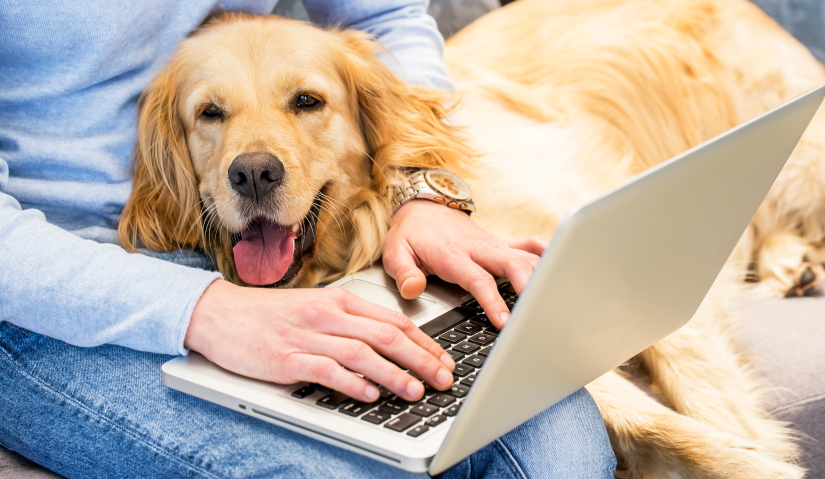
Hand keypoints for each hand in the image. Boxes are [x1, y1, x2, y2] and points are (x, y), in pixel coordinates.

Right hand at [185, 280, 454, 402]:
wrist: (220, 313)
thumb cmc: (270, 314)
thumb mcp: (317, 308)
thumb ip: (351, 323)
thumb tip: (391, 344)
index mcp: (339, 301)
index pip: (393, 320)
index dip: (424, 342)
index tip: (444, 359)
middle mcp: (328, 315)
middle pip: (387, 336)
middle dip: (421, 359)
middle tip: (443, 378)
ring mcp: (308, 337)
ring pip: (363, 354)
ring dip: (394, 374)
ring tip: (416, 391)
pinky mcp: (287, 359)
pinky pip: (326, 371)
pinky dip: (351, 383)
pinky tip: (369, 395)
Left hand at [383, 200, 546, 328]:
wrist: (422, 206)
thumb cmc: (411, 233)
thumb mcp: (395, 252)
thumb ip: (404, 272)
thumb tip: (412, 289)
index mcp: (454, 254)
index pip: (479, 280)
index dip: (494, 301)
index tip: (505, 322)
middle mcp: (478, 248)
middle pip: (512, 265)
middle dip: (529, 286)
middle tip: (539, 311)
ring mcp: (492, 245)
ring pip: (525, 256)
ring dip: (542, 274)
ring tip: (556, 297)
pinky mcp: (500, 244)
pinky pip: (528, 245)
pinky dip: (546, 252)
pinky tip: (561, 264)